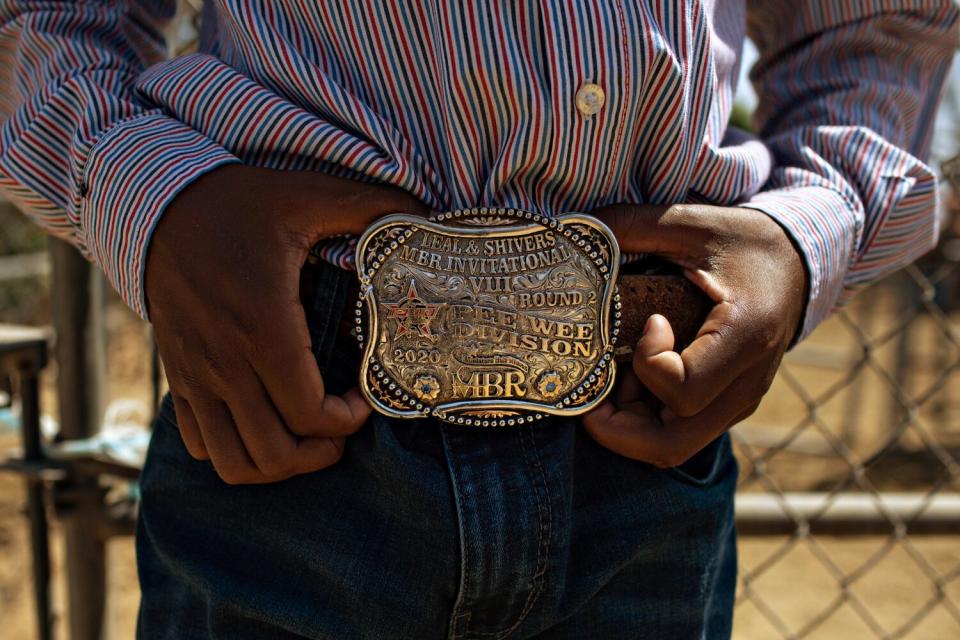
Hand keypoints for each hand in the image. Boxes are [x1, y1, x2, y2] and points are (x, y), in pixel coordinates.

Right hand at [145, 165, 426, 483]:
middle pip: (274, 453)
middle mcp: (226, 361)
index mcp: (264, 325)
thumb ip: (371, 206)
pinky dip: (234, 450)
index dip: (348, 421)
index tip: (364, 398)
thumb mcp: (308, 195)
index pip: (309, 413)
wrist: (155, 205)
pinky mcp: (178, 378)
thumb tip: (425, 214)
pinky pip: (200, 443)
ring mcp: (196, 376)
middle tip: (342, 428)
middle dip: (319, 453)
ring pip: (232, 462)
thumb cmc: (237, 203)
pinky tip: (263, 421)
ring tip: (305, 437)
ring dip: (277, 464)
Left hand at [582, 204, 806, 467]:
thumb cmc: (746, 241)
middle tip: (591, 390)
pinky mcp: (728, 405)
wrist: (800, 262)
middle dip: (616, 429)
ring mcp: (738, 401)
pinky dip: (644, 418)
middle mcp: (746, 383)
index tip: (650, 321)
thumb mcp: (693, 222)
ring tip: (614, 375)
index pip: (685, 391)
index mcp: (746, 336)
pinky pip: (681, 432)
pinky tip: (632, 377)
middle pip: (671, 443)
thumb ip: (632, 224)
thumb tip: (570, 231)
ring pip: (672, 446)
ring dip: (628, 423)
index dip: (650, 365)